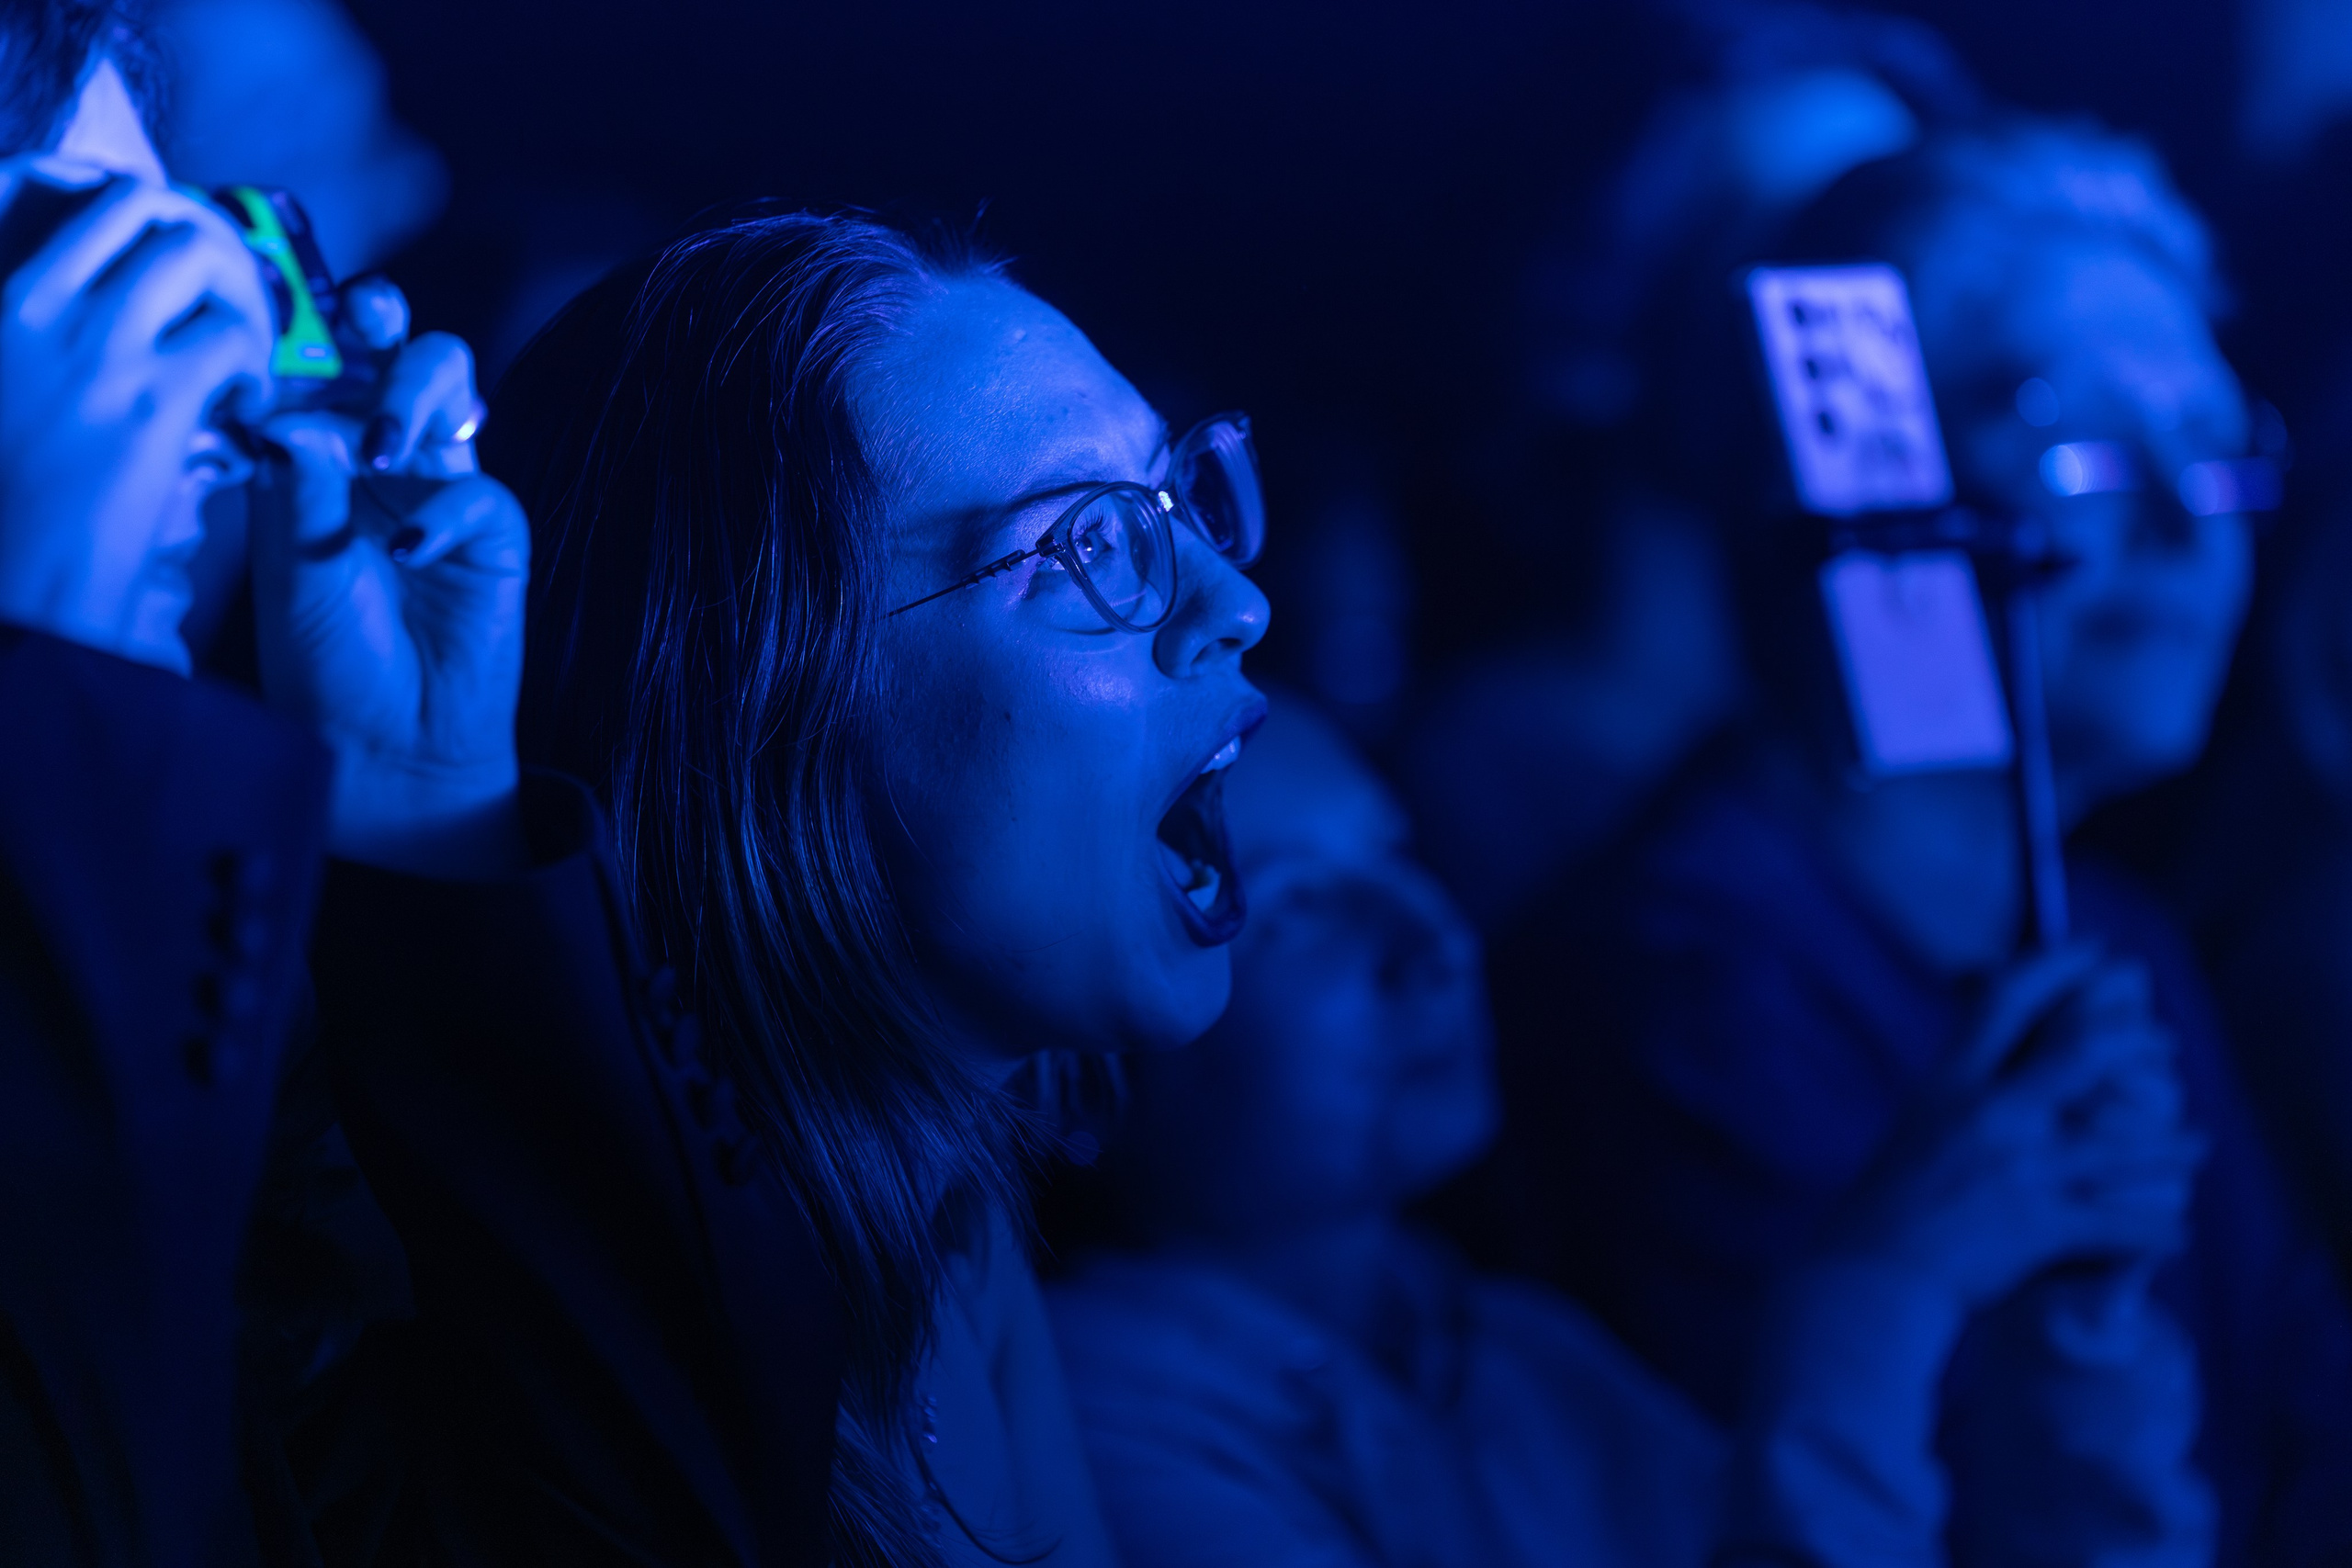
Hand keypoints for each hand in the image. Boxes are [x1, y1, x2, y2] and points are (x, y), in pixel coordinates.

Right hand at [0, 157, 271, 670]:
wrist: (22, 578)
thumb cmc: (21, 499)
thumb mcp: (18, 386)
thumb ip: (58, 333)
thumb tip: (116, 298)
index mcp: (3, 299)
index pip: (87, 200)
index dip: (152, 219)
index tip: (183, 266)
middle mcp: (39, 305)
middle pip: (148, 206)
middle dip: (206, 242)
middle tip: (229, 303)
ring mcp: (95, 345)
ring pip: (198, 254)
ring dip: (236, 296)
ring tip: (238, 360)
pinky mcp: (151, 397)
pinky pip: (234, 338)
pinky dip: (256, 368)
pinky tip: (244, 413)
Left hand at [249, 296, 527, 876]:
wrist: (386, 747)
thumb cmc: (326, 663)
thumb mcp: (293, 570)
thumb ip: (299, 487)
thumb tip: (290, 410)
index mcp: (315, 460)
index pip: (318, 366)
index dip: (307, 326)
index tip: (284, 301)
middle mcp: (379, 461)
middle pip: (395, 353)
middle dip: (380, 323)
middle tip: (363, 321)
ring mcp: (440, 489)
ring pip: (450, 388)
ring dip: (416, 390)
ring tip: (382, 445)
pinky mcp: (493, 532)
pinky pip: (480, 490)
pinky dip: (442, 515)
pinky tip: (408, 554)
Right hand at [1811, 942, 2204, 1313]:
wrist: (1871, 1277)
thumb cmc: (1886, 1209)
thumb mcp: (1917, 1129)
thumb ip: (1963, 1098)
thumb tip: (2006, 1068)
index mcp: (1950, 1084)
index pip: (2006, 1001)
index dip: (2056, 965)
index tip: (2093, 950)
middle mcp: (1990, 1113)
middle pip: (2084, 1054)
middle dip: (2137, 1039)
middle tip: (2165, 1041)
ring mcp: (2021, 1167)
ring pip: (2123, 1142)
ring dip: (2173, 1145)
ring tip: (2199, 1143)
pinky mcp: (2043, 1223)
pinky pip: (2123, 1223)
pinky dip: (2158, 1229)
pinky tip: (2178, 1230)